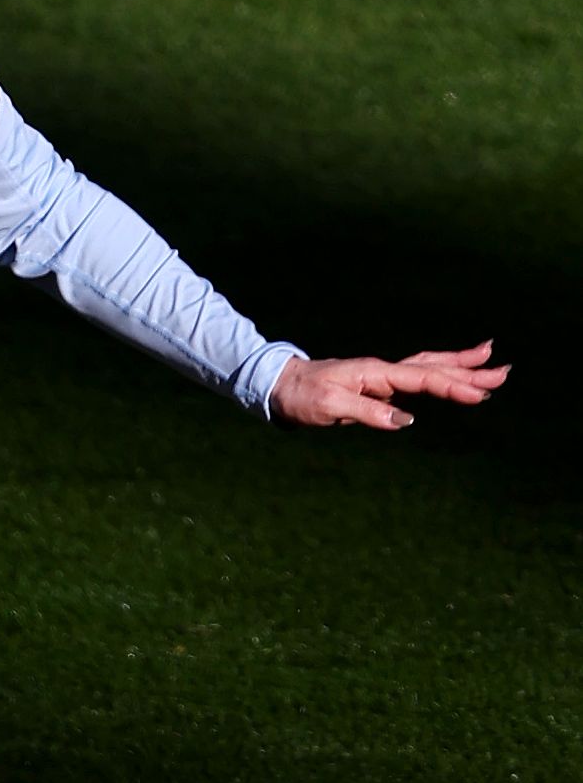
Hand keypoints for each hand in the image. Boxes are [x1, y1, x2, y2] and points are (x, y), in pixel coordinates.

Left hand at [270, 341, 508, 429]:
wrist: (279, 385)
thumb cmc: (300, 396)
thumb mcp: (328, 406)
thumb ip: (366, 412)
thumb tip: (405, 419)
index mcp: (374, 373)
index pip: (422, 379)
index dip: (452, 387)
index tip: (480, 395)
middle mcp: (382, 371)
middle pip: (434, 368)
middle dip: (469, 370)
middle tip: (504, 371)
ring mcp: (381, 376)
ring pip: (428, 368)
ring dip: (459, 367)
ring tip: (490, 362)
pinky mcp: (377, 384)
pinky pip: (416, 377)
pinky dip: (437, 373)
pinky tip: (450, 376)